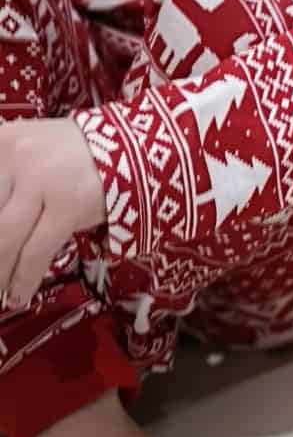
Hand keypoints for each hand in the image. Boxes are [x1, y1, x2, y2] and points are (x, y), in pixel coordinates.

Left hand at [0, 118, 106, 308]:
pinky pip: (36, 252)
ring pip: (4, 239)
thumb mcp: (30, 155)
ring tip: (1, 291)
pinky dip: (24, 279)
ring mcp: (42, 178)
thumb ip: (4, 182)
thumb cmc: (79, 156)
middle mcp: (15, 156)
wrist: (135, 149)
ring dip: (0, 272)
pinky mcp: (68, 203)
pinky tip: (19, 294)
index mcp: (0, 142)